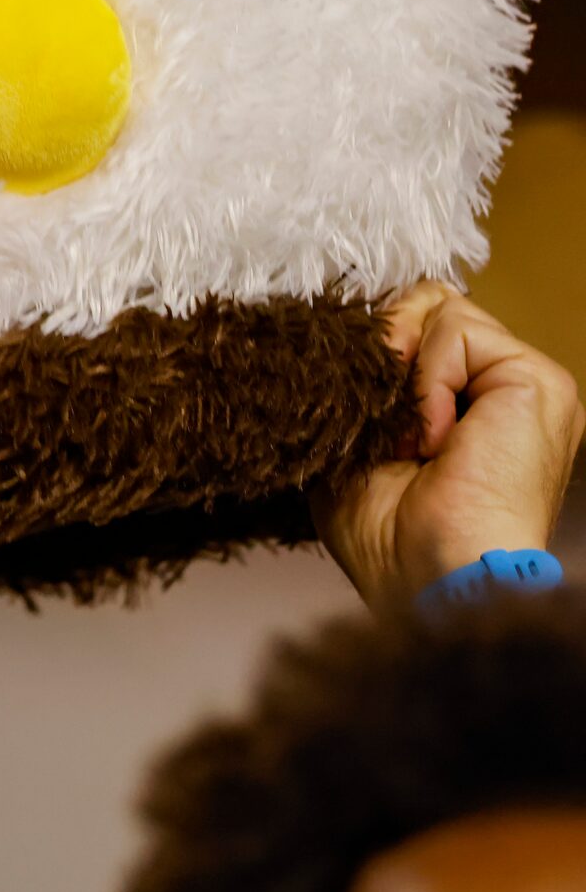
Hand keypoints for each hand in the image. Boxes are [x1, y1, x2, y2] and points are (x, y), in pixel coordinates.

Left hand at [315, 283, 583, 607]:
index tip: (353, 399)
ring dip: (405, 377)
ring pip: (441, 312)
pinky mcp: (538, 381)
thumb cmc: (390, 542)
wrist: (433, 580)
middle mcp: (505, 395)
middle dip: (387, 351)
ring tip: (411, 445)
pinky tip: (433, 442)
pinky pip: (457, 330)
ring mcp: (528, 385)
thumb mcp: (356, 448)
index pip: (421, 332)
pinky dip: (426, 381)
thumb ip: (363, 387)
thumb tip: (360, 333)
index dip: (377, 348)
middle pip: (431, 310)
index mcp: (471, 412)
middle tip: (376, 419)